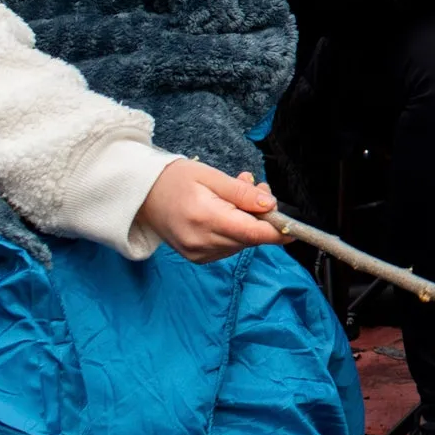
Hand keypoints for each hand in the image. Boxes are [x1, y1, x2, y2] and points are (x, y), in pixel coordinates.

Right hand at [134, 160, 280, 261]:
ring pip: (240, 243)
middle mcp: (202, 241)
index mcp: (206, 218)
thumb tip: (270, 205)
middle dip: (261, 217)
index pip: (252, 233)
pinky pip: (228, 247)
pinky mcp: (196, 257)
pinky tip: (225, 211)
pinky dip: (234, 231)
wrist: (140, 195)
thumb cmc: (174, 179)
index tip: (294, 229)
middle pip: (249, 238)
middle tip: (257, 188)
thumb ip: (242, 193)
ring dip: (247, 222)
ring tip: (235, 194)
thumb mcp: (211, 176)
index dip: (277, 232)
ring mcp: (198, 253)